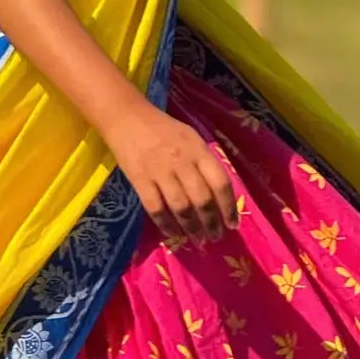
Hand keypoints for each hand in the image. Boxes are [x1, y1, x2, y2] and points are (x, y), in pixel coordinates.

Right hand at [108, 107, 238, 247]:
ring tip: (198, 241)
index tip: (232, 224)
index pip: (220, 183)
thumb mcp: (192, 138)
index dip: (228, 207)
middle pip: (202, 199)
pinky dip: (166, 224)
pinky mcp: (139, 179)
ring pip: (181, 207)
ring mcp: (160, 171)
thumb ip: (206, 161)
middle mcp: (183, 162)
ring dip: (191, 228)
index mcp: (199, 151)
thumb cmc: (164, 129)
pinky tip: (173, 234)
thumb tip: (220, 191)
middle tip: (215, 238)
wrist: (127, 117)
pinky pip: (155, 207)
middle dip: (211, 223)